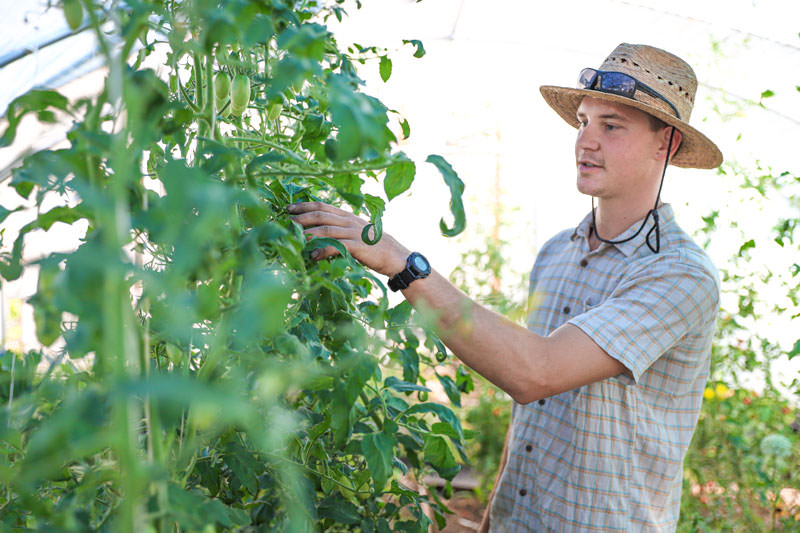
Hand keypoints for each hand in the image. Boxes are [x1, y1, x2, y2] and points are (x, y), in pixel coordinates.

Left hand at [287, 201, 409, 277]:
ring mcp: (353, 233)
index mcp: (347, 216)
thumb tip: (318, 233)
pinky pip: (337, 246)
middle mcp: (349, 221)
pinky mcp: (357, 246)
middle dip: (301, 218)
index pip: (322, 206)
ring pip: (326, 229)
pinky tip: (313, 256)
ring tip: (294, 238)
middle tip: (286, 221)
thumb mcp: (355, 232)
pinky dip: (323, 250)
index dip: (304, 206)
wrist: (395, 256)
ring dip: (308, 234)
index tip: (288, 208)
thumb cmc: (373, 246)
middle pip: (321, 215)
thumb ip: (339, 230)